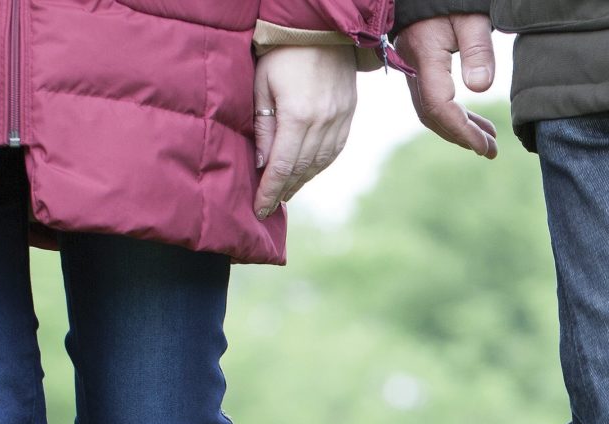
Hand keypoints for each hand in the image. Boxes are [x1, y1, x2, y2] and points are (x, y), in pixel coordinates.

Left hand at [254, 43, 358, 217]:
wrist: (321, 29)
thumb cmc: (282, 52)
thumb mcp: (262, 85)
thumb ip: (263, 126)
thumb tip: (262, 163)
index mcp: (298, 115)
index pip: (281, 166)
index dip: (270, 191)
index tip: (260, 209)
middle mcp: (323, 123)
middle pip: (302, 169)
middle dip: (284, 190)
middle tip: (270, 205)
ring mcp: (340, 120)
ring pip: (320, 163)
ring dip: (302, 181)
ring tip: (286, 191)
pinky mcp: (348, 115)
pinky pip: (334, 151)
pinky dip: (319, 166)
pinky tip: (307, 171)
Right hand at [399, 14, 500, 158]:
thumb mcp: (472, 18)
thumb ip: (478, 50)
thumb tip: (480, 87)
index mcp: (424, 55)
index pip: (439, 106)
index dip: (462, 131)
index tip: (485, 146)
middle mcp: (412, 66)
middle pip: (432, 114)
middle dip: (461, 136)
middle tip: (491, 150)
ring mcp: (411, 67)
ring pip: (430, 110)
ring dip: (458, 128)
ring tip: (488, 140)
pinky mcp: (417, 66)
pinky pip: (430, 99)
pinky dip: (451, 114)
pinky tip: (474, 121)